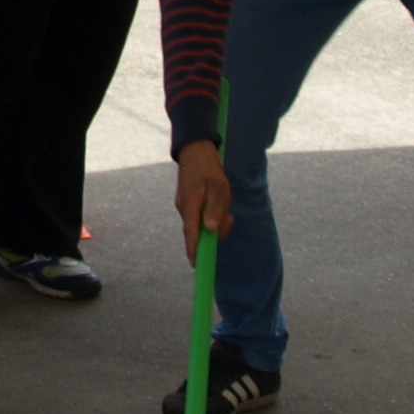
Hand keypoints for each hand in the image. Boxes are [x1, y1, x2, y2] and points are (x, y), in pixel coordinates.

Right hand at [175, 138, 232, 253]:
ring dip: (215, 219)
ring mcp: (184, 205)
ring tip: (225, 201)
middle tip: (229, 216)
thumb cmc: (208, 167)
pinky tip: (219, 201)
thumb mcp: (218, 186)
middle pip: (198, 231)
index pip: (191, 236)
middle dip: (215, 231)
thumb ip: (215, 208)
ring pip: (201, 222)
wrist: (194, 148)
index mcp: (190, 207)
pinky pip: (200, 215)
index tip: (198, 266)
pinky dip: (211, 213)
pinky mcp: (188, 201)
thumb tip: (211, 230)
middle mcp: (184, 209)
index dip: (195, 252)